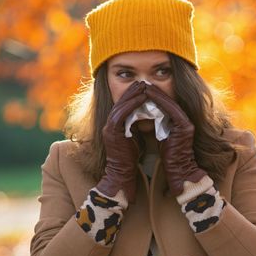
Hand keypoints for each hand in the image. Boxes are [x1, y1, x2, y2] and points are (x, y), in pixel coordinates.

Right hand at [96, 81, 147, 202]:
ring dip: (132, 94)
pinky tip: (142, 97)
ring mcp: (109, 127)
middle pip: (120, 102)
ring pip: (120, 105)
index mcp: (114, 125)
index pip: (122, 105)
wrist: (122, 174)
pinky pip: (122, 113)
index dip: (132, 95)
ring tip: (143, 85)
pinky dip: (132, 104)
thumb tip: (146, 116)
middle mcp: (109, 124)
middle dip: (131, 90)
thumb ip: (135, 126)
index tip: (143, 86)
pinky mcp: (112, 132)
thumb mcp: (134, 138)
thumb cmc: (130, 159)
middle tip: (143, 81)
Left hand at [145, 84, 206, 196]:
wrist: (180, 171)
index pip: (166, 106)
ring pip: (169, 102)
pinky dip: (159, 100)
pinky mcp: (184, 126)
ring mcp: (186, 122)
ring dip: (156, 93)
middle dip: (155, 92)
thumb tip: (147, 117)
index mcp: (180, 123)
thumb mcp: (163, 138)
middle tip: (142, 83)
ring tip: (144, 85)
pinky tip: (148, 94)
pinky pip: (170, 108)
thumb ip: (159, 126)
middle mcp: (185, 121)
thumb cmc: (169, 158)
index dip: (155, 96)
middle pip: (168, 101)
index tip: (143, 89)